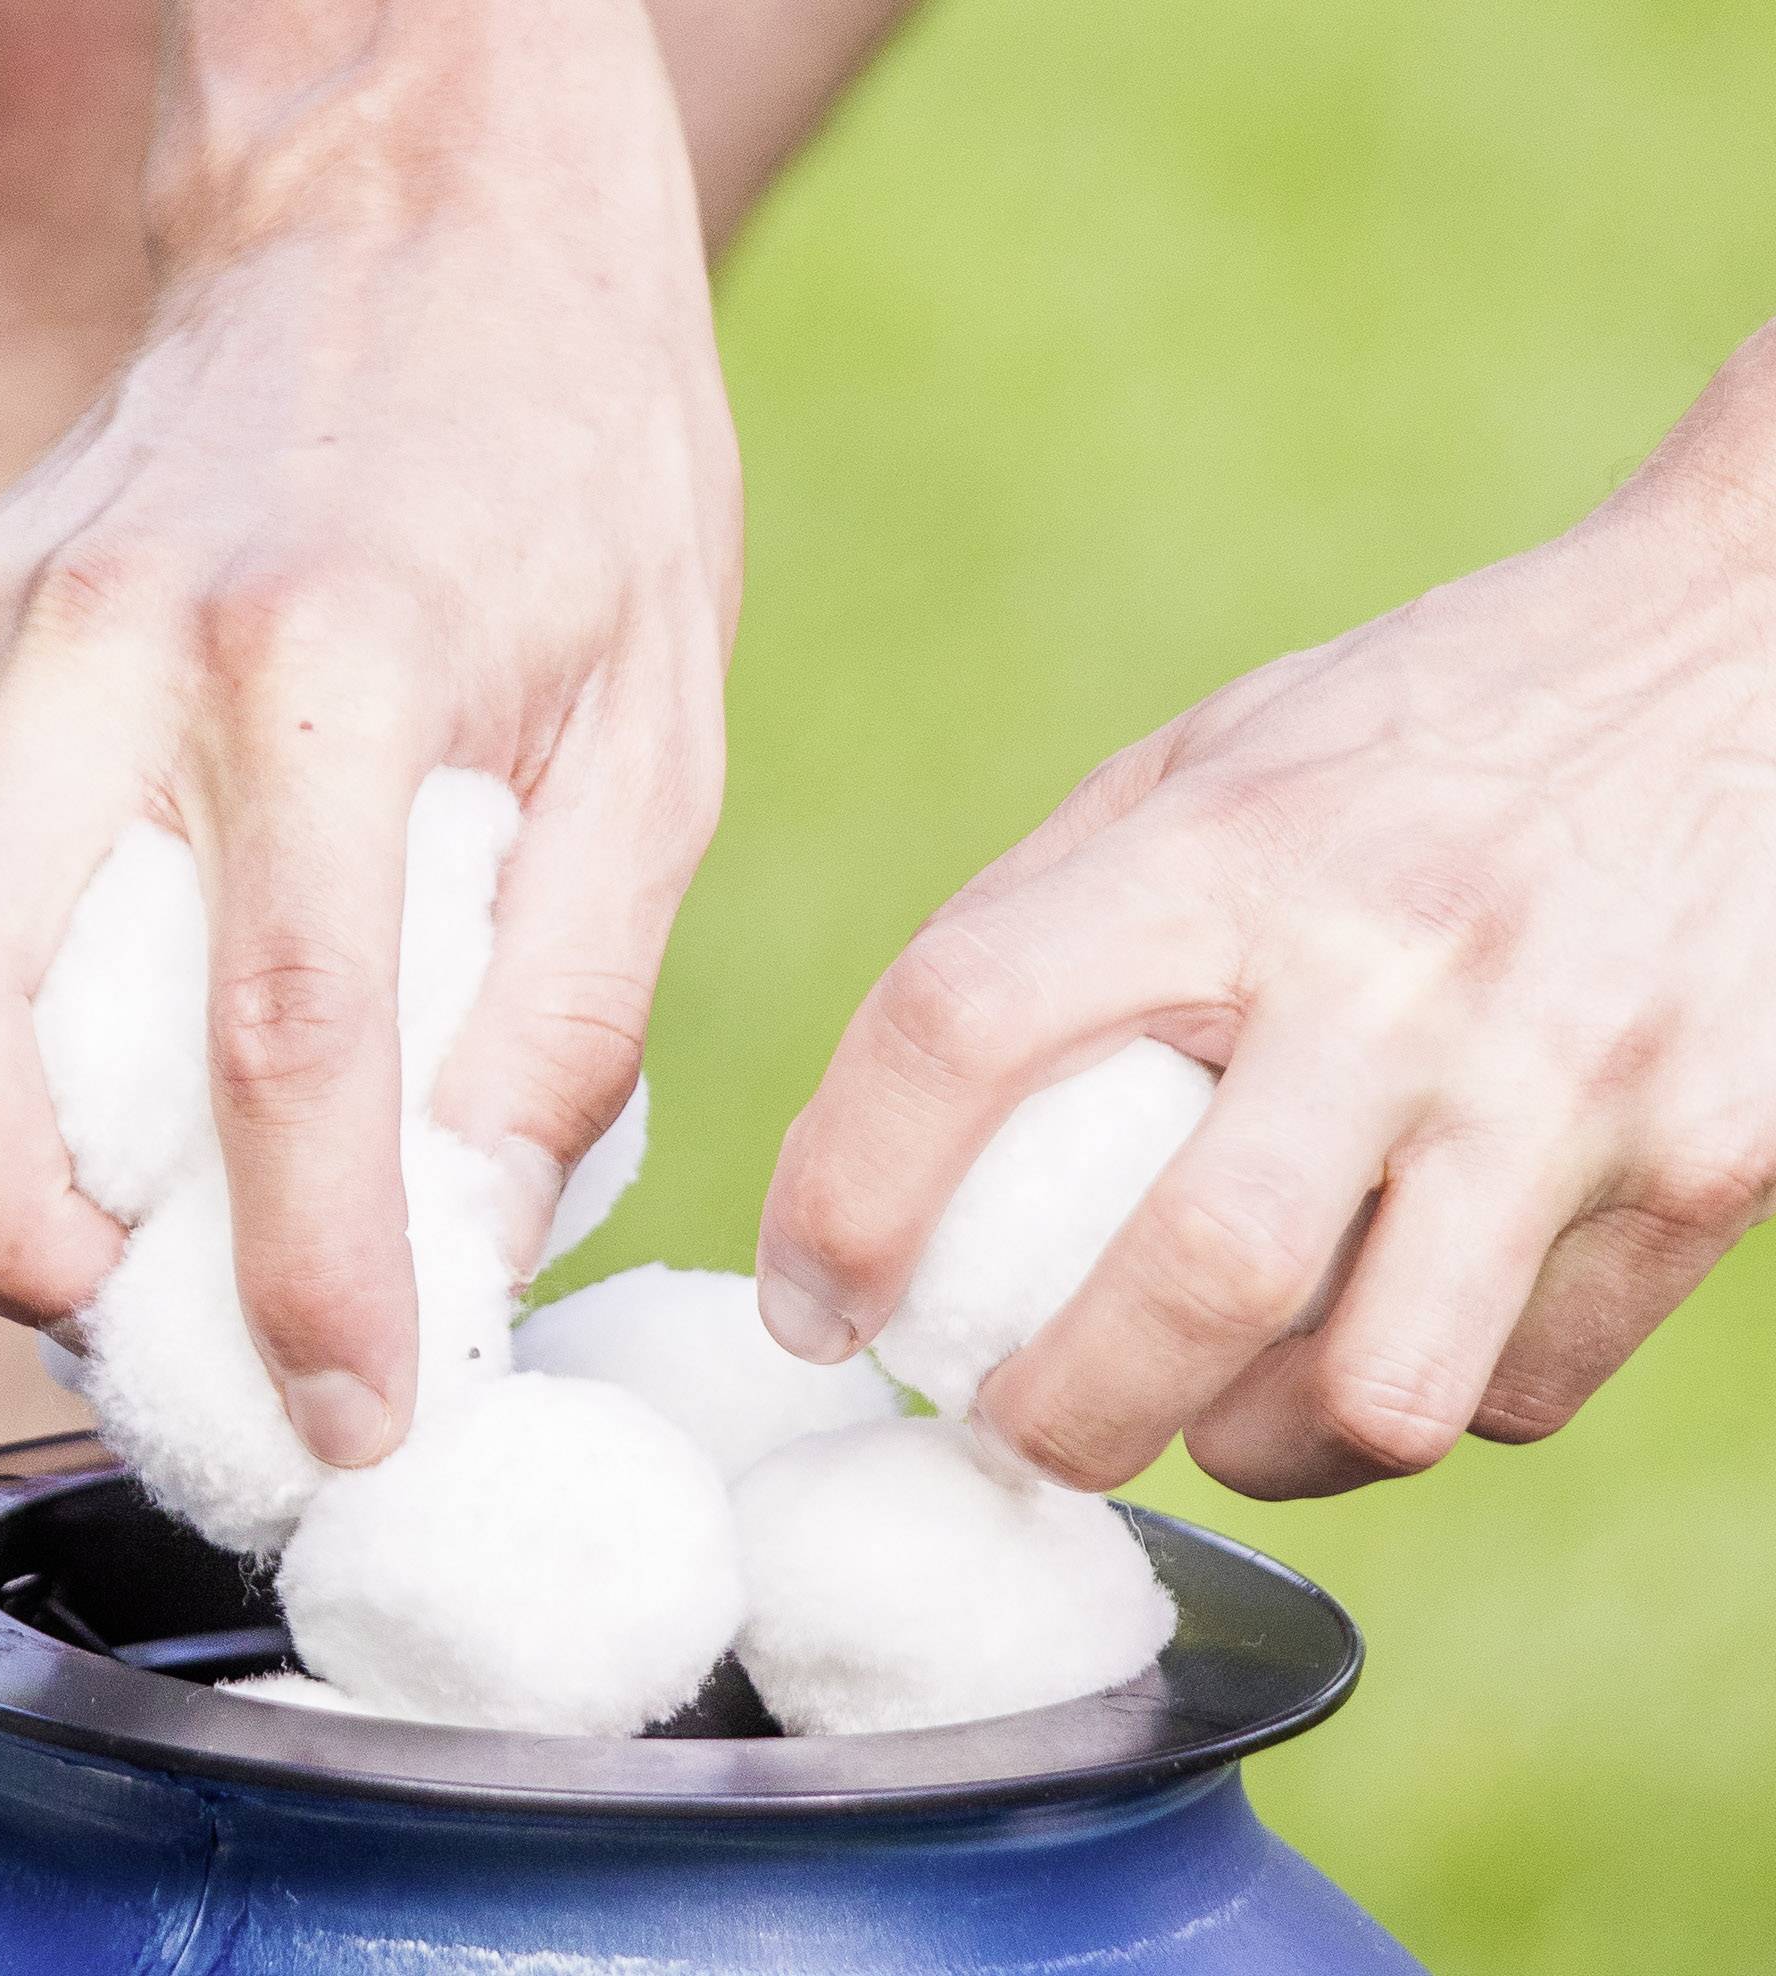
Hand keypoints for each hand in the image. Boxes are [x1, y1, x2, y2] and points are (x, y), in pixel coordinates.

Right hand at [0, 0, 738, 1465]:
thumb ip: (563, 997)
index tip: (346, 1417)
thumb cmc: (570, 469)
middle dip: (18, 1241)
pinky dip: (18, 1012)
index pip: (279, 1038)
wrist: (413, 215)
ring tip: (144, 1233)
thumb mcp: (653, 733)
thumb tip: (468, 1235)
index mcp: (326, 655)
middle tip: (155, 1344)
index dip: (304, 1271)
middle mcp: (106, 638)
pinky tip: (141, 1024)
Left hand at [760, 332, 1775, 1497]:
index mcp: (1231, 846)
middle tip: (1017, 1432)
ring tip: (1218, 1403)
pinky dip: (1416, 1400)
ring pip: (1376, 1395)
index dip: (847, 1193)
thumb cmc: (1427, 732)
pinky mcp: (1723, 1159)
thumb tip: (877, 1135)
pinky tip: (1387, 1320)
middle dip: (1059, 1418)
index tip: (812, 1301)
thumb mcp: (1212, 764)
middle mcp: (1402, 961)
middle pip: (1187, 1280)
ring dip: (1255, 1445)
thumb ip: (1049, 920)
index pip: (964, 1018)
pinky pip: (1520, 1386)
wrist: (1755, 648)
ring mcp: (1576, 1073)